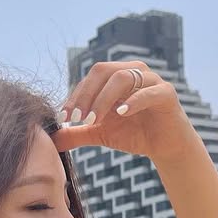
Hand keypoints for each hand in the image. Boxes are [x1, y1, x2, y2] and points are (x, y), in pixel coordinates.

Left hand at [50, 59, 196, 162]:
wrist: (164, 146)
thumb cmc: (133, 133)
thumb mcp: (100, 133)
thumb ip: (77, 132)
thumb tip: (51, 139)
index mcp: (117, 75)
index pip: (90, 77)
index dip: (75, 95)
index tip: (64, 117)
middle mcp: (133, 71)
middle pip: (103, 70)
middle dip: (86, 94)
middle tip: (76, 118)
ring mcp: (152, 80)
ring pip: (123, 77)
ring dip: (103, 98)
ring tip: (93, 119)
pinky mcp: (166, 94)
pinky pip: (148, 92)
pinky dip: (133, 101)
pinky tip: (121, 114)